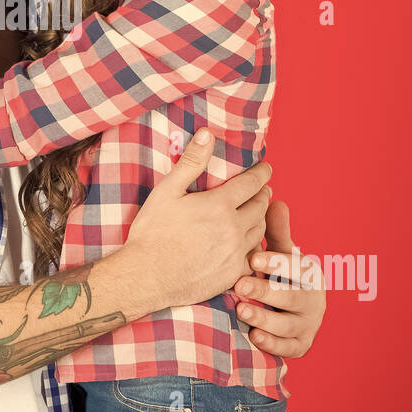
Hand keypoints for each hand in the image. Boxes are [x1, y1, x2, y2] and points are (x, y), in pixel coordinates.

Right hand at [123, 128, 272, 311]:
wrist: (146, 277)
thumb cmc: (152, 233)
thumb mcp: (167, 191)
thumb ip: (191, 162)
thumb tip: (208, 134)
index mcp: (219, 205)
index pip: (252, 183)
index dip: (262, 173)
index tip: (266, 168)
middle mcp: (233, 228)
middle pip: (261, 206)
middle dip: (263, 194)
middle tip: (261, 189)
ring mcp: (235, 253)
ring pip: (260, 231)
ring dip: (261, 218)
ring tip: (256, 212)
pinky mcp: (232, 274)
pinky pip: (254, 257)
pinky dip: (255, 246)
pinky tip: (247, 243)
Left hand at [231, 200, 326, 357]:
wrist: (296, 312)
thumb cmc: (283, 276)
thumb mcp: (282, 255)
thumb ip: (278, 232)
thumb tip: (274, 201)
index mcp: (308, 273)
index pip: (295, 267)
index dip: (276, 262)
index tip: (254, 258)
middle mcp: (312, 299)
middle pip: (291, 295)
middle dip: (265, 290)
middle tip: (239, 285)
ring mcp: (306, 324)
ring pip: (287, 324)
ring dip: (265, 317)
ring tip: (241, 310)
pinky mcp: (299, 345)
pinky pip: (288, 348)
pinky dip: (273, 344)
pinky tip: (255, 337)